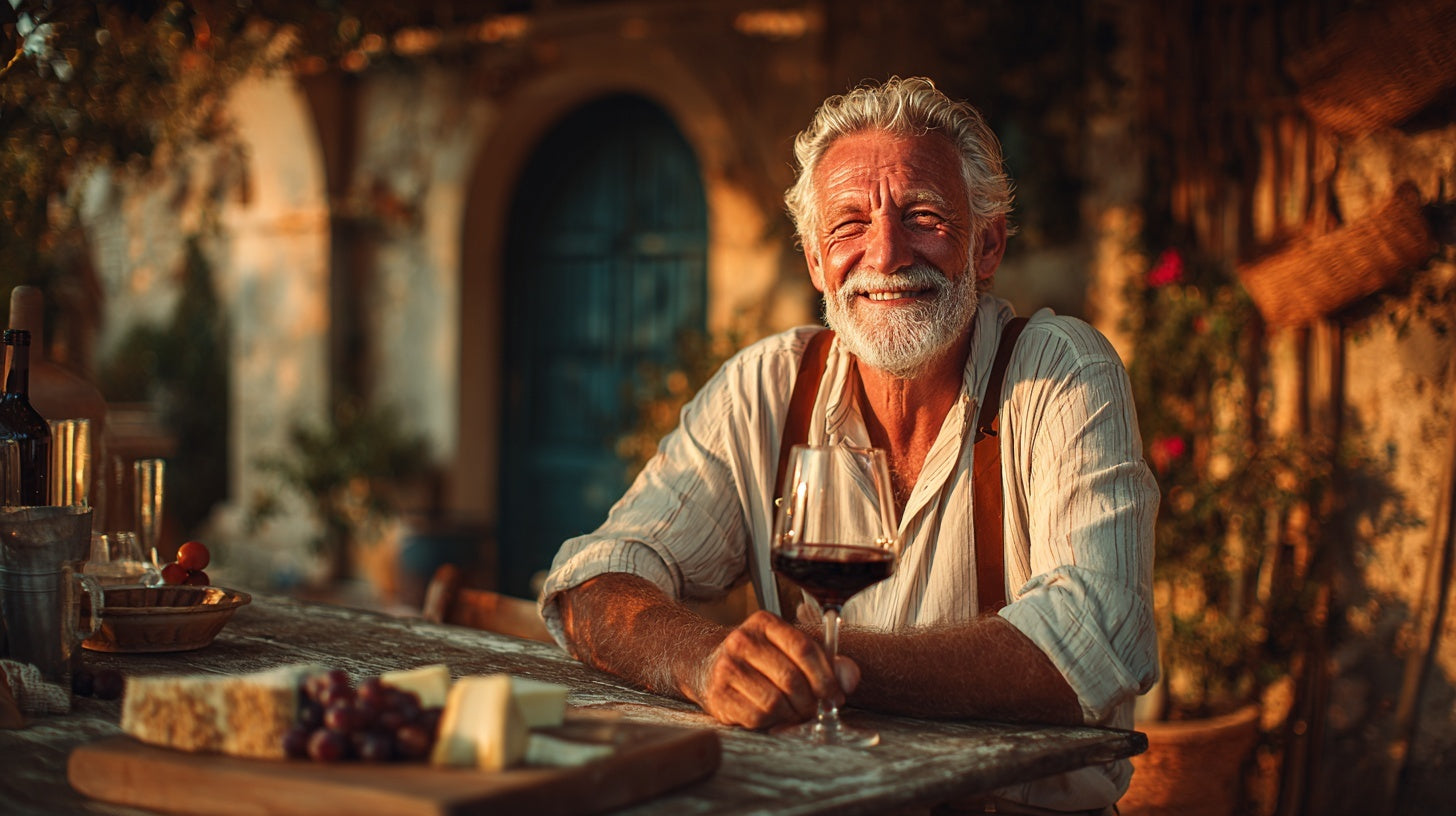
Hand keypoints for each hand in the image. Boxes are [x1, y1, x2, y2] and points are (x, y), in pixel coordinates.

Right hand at [690, 610, 856, 729]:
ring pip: (775, 701)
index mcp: (765, 623)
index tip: (836, 695)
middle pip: (791, 678)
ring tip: (796, 713)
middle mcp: (742, 641)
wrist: (705, 665)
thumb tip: (849, 679)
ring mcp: (727, 668)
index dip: (826, 676)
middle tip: (816, 709)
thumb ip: (825, 662)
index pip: (804, 648)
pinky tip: (774, 716)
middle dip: (811, 701)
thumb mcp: (789, 649)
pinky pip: (757, 717)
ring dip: (793, 714)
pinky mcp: (718, 695)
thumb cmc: (758, 659)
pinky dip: (773, 722)